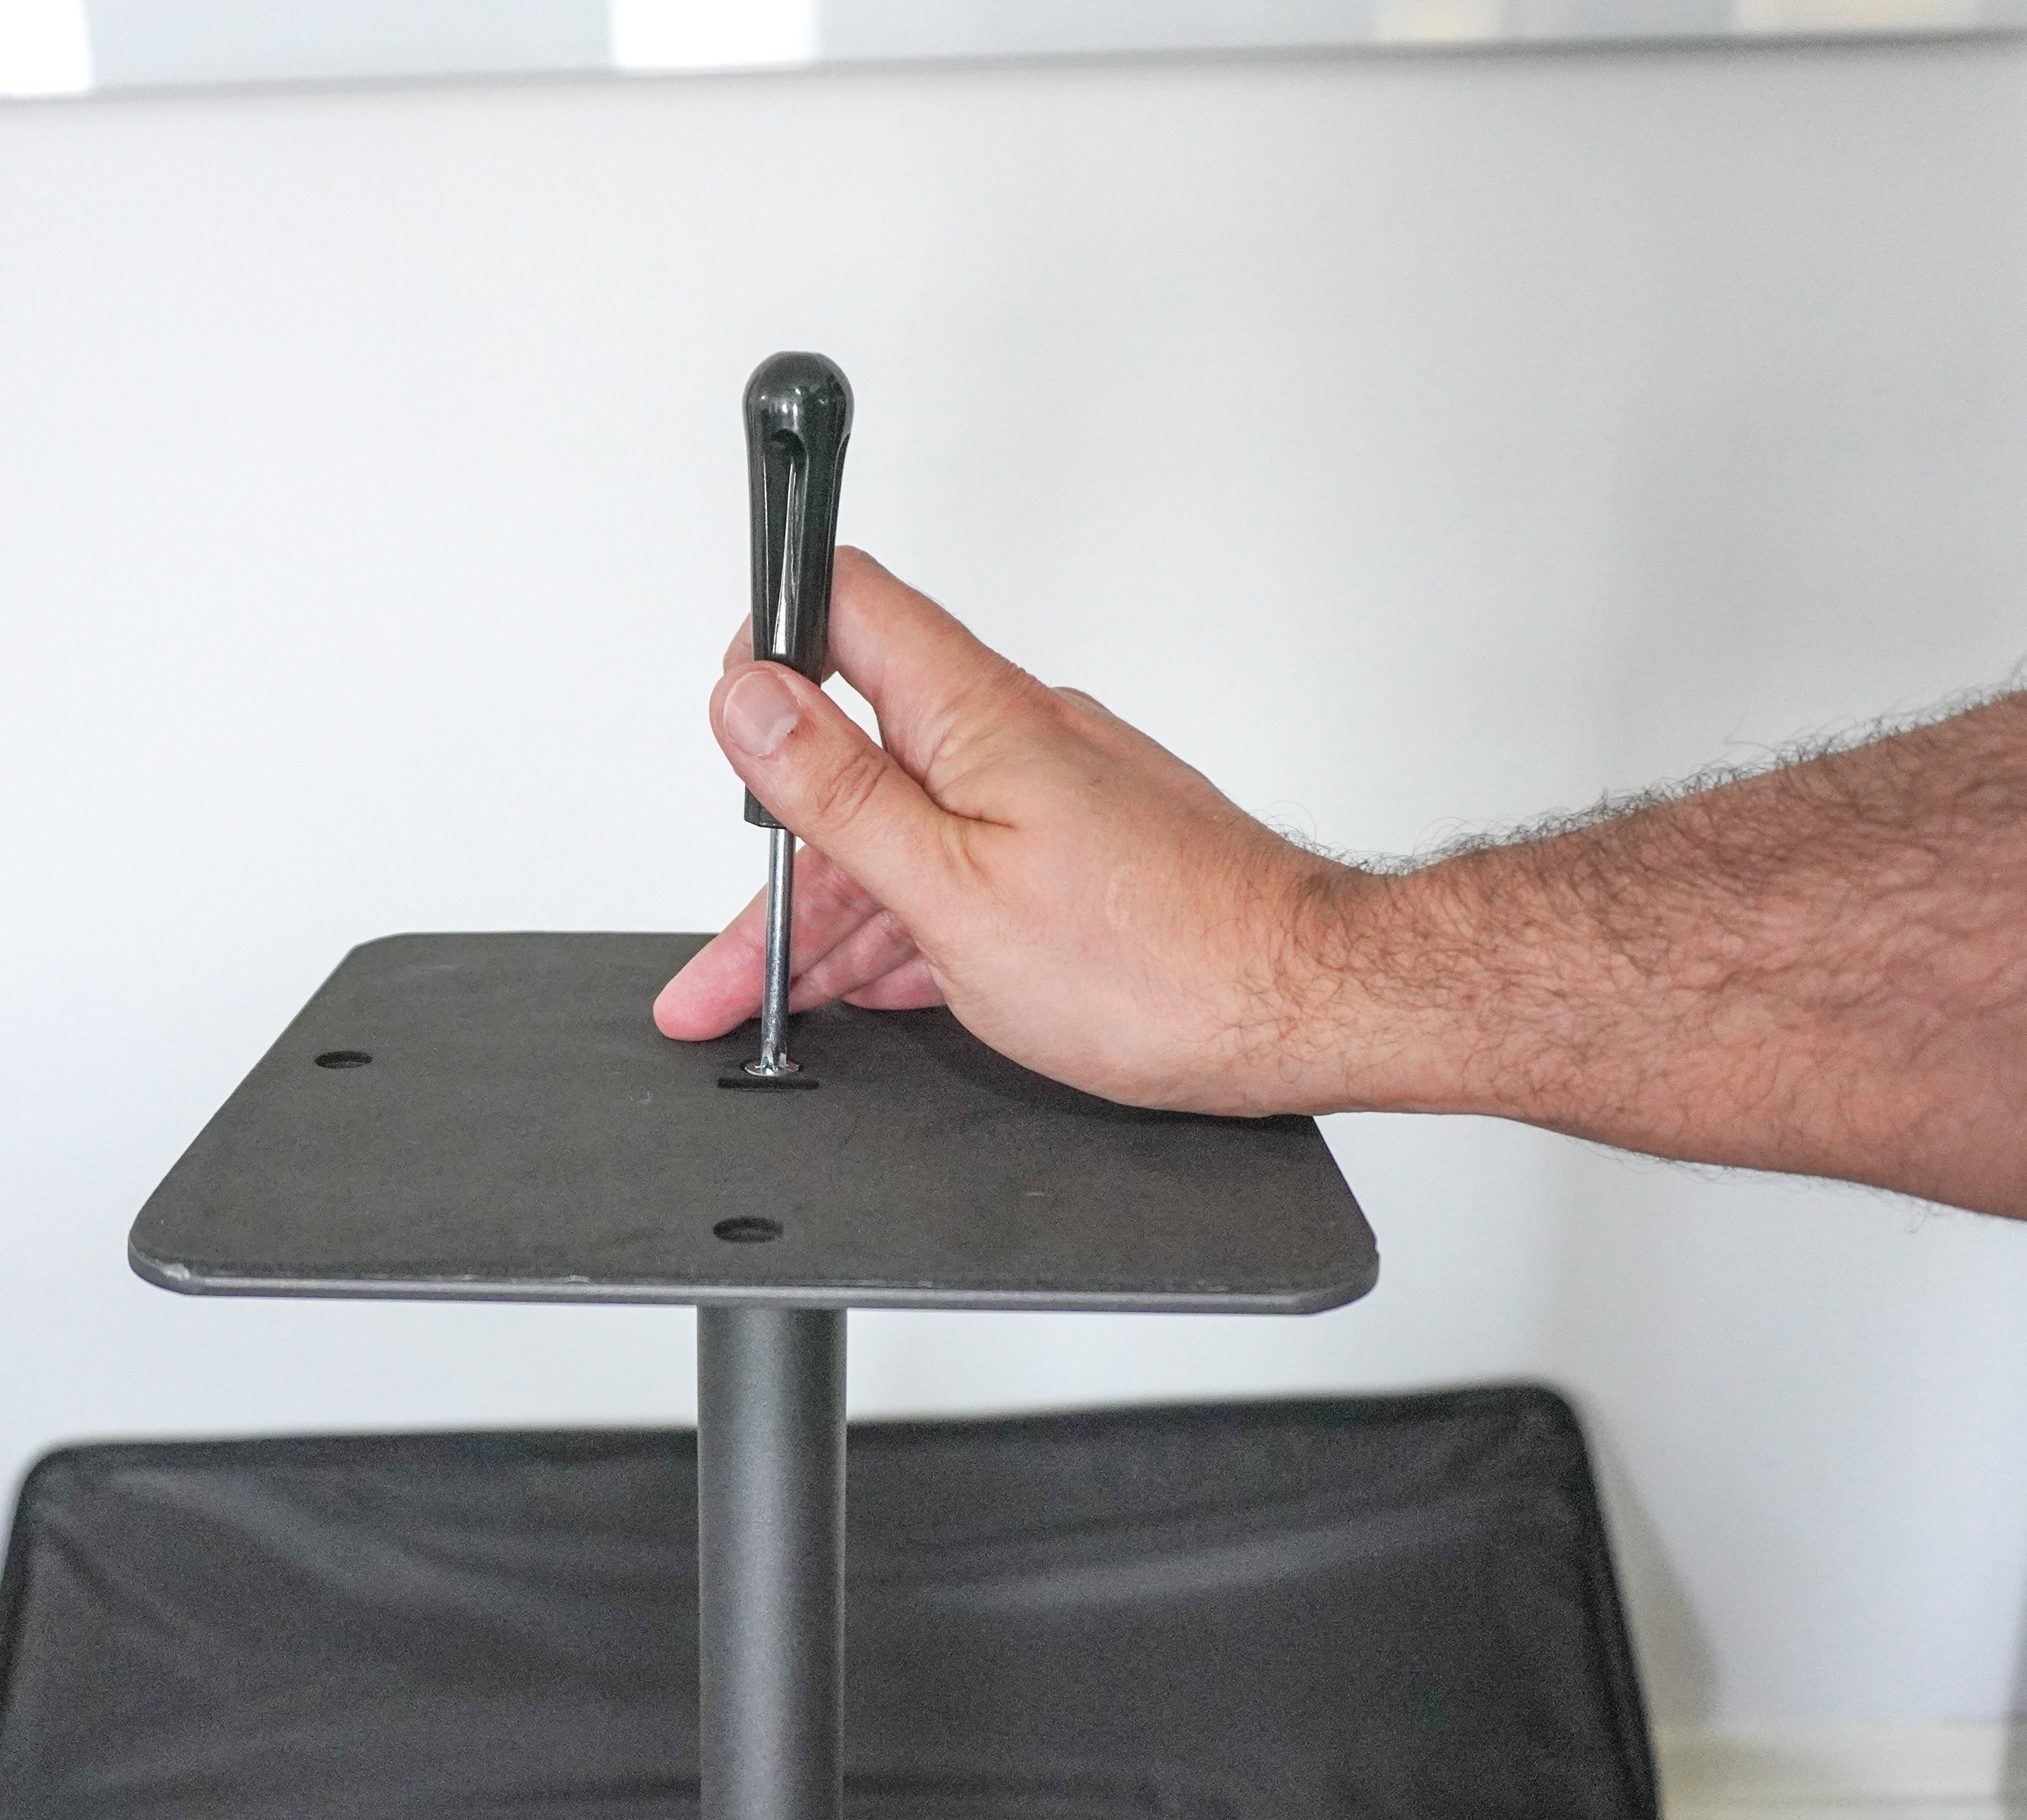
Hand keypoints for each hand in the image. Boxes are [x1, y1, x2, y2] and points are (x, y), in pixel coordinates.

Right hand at [651, 551, 1397, 1115]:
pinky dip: (910, 926)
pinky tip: (875, 985)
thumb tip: (747, 697)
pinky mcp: (1087, 849)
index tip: (723, 737)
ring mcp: (1055, 791)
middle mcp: (1017, 732)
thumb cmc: (1157, 963)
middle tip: (717, 973)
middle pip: (855, 758)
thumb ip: (839, 789)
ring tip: (772, 1004)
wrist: (1309, 1005)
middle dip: (776, 866)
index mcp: (975, 713)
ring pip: (908, 832)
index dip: (766, 649)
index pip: (844, 607)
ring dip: (835, 919)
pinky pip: (967, 869)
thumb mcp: (950, 889)